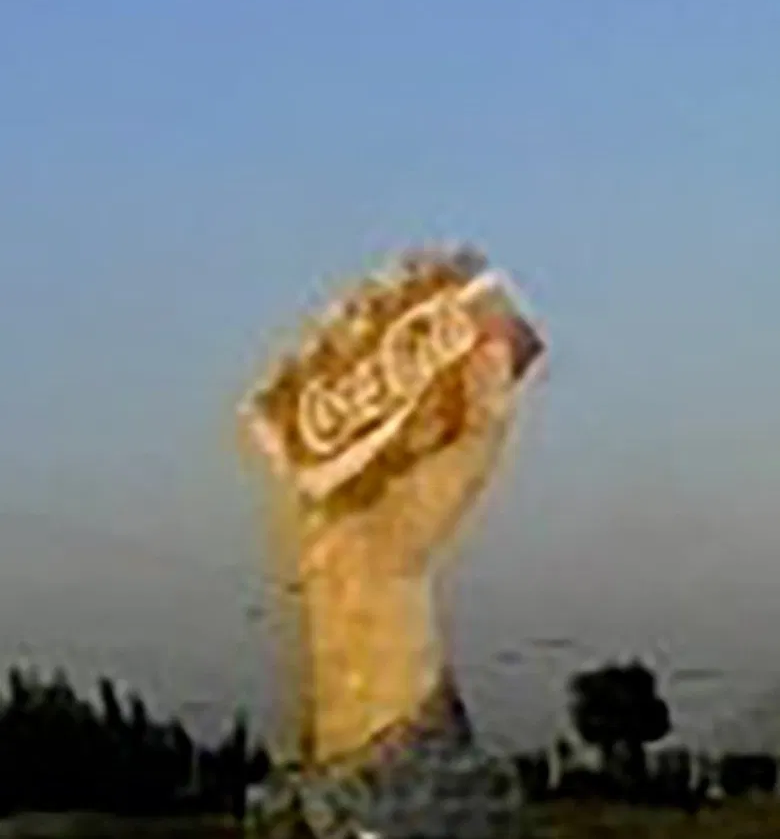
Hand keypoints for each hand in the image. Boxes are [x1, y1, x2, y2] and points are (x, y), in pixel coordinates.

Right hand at [238, 282, 542, 586]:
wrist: (363, 573)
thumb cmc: (422, 527)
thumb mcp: (469, 466)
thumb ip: (488, 411)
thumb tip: (496, 347)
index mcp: (432, 411)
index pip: (433, 340)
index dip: (436, 300)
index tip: (437, 264)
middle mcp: (388, 409)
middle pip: (380, 338)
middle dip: (380, 306)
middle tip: (382, 280)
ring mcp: (342, 422)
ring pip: (335, 356)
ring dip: (337, 328)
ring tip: (343, 308)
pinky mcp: (302, 440)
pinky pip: (290, 393)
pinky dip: (290, 369)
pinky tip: (297, 350)